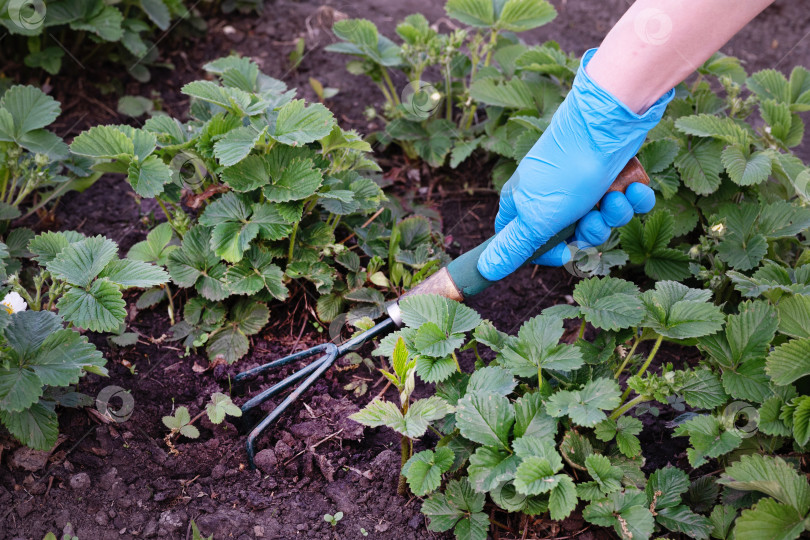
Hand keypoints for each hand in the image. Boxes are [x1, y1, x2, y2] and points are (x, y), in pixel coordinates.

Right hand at [477, 48, 673, 281]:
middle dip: (591, 232)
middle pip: (570, 235)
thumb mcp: (537, 218)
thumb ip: (513, 247)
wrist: (608, 122)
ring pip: (601, 218)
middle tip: (596, 218)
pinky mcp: (609, 171)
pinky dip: (633, 198)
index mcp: (523, 203)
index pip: (526, 242)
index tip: (566, 251)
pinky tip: (634, 188)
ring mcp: (580, 181)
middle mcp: (550, 193)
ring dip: (615, 213)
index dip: (548, 252)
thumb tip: (485, 269)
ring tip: (617, 195)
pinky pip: (625, 199)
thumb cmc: (568, 171)